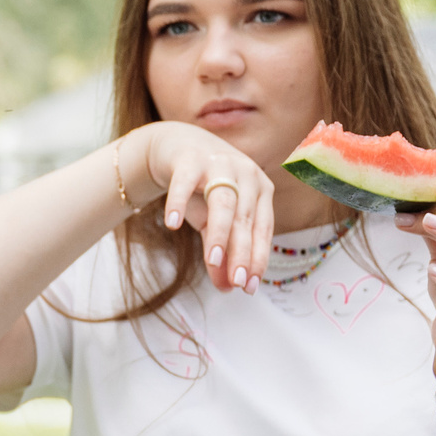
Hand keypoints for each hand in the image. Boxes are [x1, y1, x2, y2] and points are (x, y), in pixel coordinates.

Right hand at [124, 122, 275, 291]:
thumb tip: (226, 288)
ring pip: (223, 201)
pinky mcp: (190, 158)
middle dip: (241, 251)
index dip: (257, 258)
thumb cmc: (202, 188)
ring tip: (212, 258)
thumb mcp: (213, 222)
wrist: (178, 146)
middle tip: (236, 281)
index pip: (263, 229)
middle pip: (245, 218)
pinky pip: (184, 182)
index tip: (249, 286)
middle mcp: (247, 174)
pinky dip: (178, 202)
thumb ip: (220, 252)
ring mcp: (220, 163)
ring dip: (219, 232)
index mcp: (261, 191)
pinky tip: (173, 224)